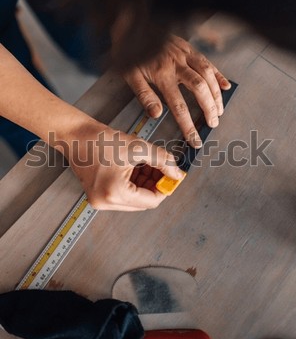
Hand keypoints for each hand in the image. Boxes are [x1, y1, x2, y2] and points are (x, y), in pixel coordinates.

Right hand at [58, 118, 183, 210]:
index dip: (165, 187)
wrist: (76, 136)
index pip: (152, 200)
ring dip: (145, 184)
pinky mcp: (98, 197)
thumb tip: (176, 173)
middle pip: (143, 202)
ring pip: (134, 200)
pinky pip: (123, 196)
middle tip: (162, 168)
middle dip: (155, 185)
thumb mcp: (138, 148)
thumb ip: (162, 161)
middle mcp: (106, 202)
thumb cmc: (99, 140)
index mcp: (115, 193)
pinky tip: (135, 168)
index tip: (173, 176)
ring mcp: (100, 201)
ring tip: (146, 165)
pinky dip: (133, 184)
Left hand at [123, 35, 230, 147]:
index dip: (188, 125)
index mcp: (162, 74)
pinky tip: (225, 86)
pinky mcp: (188, 47)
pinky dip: (218, 74)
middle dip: (209, 108)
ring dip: (216, 94)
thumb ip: (144, 95)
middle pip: (200, 89)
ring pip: (208, 74)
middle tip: (213, 123)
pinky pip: (207, 61)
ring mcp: (185, 54)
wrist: (131, 24)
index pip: (179, 105)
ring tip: (220, 110)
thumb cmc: (128, 52)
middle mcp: (177, 64)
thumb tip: (157, 115)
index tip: (195, 139)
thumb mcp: (130, 75)